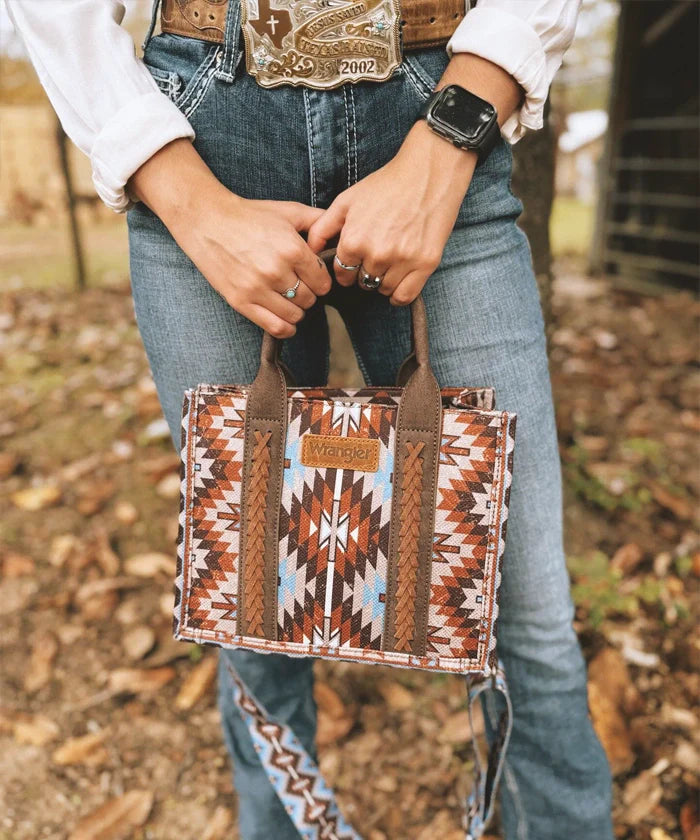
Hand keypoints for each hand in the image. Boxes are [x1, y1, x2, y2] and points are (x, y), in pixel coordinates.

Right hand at [128, 139, 331, 336]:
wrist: (207, 221)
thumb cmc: (250, 215)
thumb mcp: (288, 211)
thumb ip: (318, 222)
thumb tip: (340, 233)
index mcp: (292, 249)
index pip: (323, 281)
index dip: (321, 280)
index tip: (312, 275)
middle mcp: (276, 271)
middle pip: (311, 299)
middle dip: (309, 293)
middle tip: (299, 284)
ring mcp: (258, 289)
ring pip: (295, 315)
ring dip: (296, 309)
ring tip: (289, 297)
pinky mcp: (241, 302)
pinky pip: (275, 327)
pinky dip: (286, 327)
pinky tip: (284, 317)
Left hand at [307, 52, 523, 304]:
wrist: (428, 173)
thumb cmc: (386, 184)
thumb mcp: (347, 200)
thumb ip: (323, 227)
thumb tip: (310, 250)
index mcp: (354, 240)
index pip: (342, 273)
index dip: (347, 268)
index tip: (355, 261)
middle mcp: (377, 254)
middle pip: (363, 283)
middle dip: (365, 273)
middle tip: (375, 256)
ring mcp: (402, 261)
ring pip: (383, 289)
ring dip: (383, 281)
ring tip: (390, 262)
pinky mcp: (425, 264)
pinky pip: (405, 295)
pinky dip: (399, 293)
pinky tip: (399, 280)